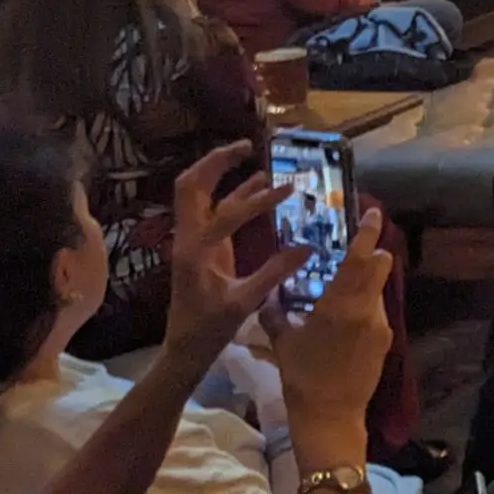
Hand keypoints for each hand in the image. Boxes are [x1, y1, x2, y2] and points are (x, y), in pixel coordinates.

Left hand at [160, 143, 307, 379]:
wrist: (185, 347)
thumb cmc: (209, 328)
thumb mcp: (244, 303)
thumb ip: (274, 273)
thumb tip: (308, 247)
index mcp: (196, 251)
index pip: (226, 213)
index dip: (259, 200)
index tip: (289, 191)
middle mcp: (188, 238)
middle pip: (191, 185)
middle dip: (217, 162)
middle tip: (248, 145)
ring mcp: (192, 239)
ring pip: (196, 192)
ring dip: (219, 171)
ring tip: (251, 153)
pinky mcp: (201, 245)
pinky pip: (212, 209)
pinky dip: (232, 192)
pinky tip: (257, 184)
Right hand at [263, 206, 392, 424]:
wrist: (330, 416)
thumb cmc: (301, 377)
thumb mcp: (283, 342)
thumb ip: (276, 314)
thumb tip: (269, 298)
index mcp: (341, 305)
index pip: (362, 258)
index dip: (369, 233)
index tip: (374, 213)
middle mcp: (367, 310)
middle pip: (380, 268)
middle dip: (372, 253)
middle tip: (355, 248)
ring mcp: (381, 326)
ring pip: (378, 290)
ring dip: (365, 284)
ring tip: (339, 290)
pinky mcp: (386, 342)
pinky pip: (376, 313)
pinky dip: (364, 305)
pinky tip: (344, 318)